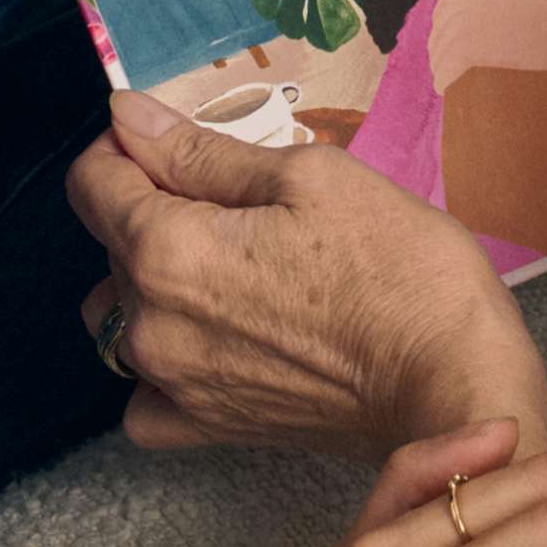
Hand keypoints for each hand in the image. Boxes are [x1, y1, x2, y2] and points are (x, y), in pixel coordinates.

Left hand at [67, 90, 546, 456]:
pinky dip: (161, 358)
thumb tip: (125, 116)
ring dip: (154, 275)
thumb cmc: (395, 262)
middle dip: (158, 202)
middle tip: (245, 194)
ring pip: (123, 311)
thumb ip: (202, 151)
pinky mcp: (206, 430)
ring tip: (234, 260)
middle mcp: (150, 324)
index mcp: (168, 249)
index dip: (128, 144)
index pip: (95, 183)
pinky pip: (144, 391)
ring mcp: (173, 385)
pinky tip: (214, 334)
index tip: (179, 135)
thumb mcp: (308, 176)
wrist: (451, 378)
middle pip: (113, 241)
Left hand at [430, 0, 546, 93]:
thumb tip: (470, 20)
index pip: (444, 8)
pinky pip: (447, 68)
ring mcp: (463, 23)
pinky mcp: (468, 49)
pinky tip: (444, 87)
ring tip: (444, 78)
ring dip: (440, 66)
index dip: (442, 27)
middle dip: (439, 48)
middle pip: (440, 30)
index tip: (443, 41)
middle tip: (444, 63)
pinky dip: (443, 79)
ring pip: (441, 52)